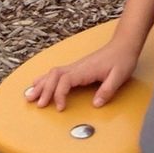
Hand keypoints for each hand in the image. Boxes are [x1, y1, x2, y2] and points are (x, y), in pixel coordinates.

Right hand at [26, 38, 141, 110]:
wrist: (124, 44)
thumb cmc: (122, 59)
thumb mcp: (119, 76)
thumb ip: (107, 90)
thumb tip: (95, 104)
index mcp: (85, 69)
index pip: (65, 81)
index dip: (59, 95)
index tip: (60, 108)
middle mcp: (77, 66)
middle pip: (54, 76)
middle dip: (43, 90)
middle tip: (36, 104)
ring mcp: (76, 66)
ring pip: (53, 73)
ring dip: (41, 84)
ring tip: (29, 95)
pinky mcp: (77, 67)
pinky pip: (57, 72)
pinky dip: (46, 79)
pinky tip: (39, 83)